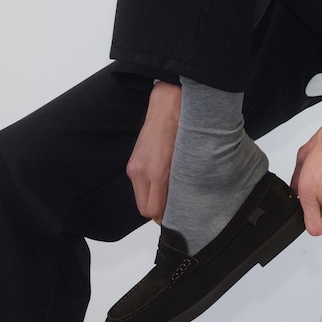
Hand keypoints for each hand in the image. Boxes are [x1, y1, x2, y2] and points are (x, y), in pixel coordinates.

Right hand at [126, 81, 180, 222]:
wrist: (168, 103)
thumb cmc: (183, 126)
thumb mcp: (189, 156)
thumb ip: (183, 180)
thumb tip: (183, 199)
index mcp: (156, 172)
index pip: (153, 210)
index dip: (165, 217)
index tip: (177, 217)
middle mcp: (140, 171)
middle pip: (144, 208)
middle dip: (158, 211)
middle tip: (175, 208)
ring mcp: (134, 166)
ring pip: (141, 197)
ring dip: (153, 199)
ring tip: (171, 191)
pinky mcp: (133, 161)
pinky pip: (139, 184)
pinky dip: (149, 187)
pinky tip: (162, 179)